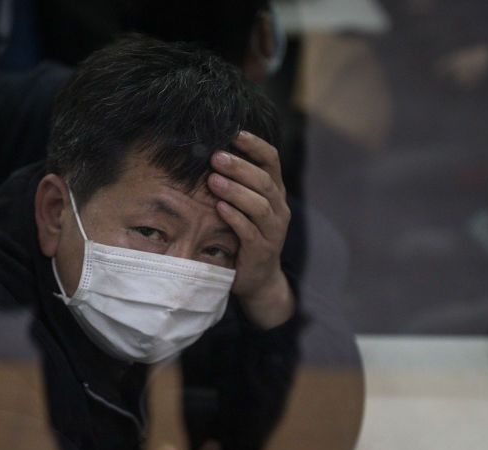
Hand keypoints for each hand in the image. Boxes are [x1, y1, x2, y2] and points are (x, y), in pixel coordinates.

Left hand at [208, 131, 294, 329]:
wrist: (258, 278)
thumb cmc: (245, 236)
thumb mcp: (244, 206)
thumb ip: (236, 182)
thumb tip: (208, 152)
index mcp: (275, 192)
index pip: (271, 160)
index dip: (255, 145)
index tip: (235, 132)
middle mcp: (279, 208)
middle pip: (263, 180)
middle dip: (239, 166)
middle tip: (216, 156)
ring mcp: (273, 231)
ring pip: (259, 205)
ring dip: (235, 190)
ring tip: (213, 180)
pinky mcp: (262, 250)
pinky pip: (250, 231)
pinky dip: (235, 218)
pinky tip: (219, 208)